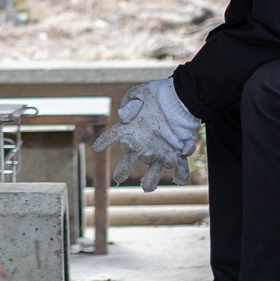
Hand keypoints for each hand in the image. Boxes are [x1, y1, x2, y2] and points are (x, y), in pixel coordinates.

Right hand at [92, 78, 199, 192]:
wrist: (183, 98)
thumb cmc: (161, 94)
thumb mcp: (142, 93)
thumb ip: (130, 103)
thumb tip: (122, 117)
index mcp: (133, 129)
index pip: (115, 135)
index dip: (105, 140)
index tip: (97, 147)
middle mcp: (144, 143)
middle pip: (131, 160)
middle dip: (124, 170)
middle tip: (119, 178)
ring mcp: (161, 150)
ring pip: (154, 168)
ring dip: (151, 176)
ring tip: (147, 187)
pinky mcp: (178, 153)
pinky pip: (179, 166)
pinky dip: (181, 173)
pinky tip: (180, 180)